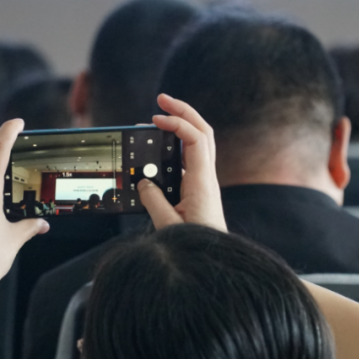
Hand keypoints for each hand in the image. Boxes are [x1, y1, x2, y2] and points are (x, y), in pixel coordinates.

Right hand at [138, 94, 226, 231]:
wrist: (215, 259)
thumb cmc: (196, 244)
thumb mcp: (168, 224)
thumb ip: (153, 200)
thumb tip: (143, 181)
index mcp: (202, 182)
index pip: (195, 139)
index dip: (177, 123)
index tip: (155, 120)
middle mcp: (206, 177)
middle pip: (202, 131)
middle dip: (183, 111)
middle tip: (162, 99)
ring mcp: (204, 182)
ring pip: (198, 142)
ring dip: (181, 125)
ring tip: (158, 118)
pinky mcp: (199, 189)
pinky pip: (190, 158)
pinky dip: (177, 145)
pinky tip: (161, 147)